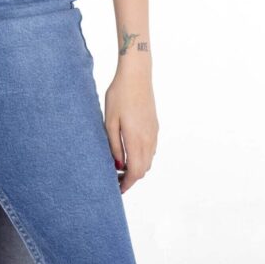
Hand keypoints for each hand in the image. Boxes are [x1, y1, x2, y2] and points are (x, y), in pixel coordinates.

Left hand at [104, 69, 158, 193]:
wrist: (137, 75)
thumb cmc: (119, 95)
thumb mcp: (110, 120)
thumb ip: (114, 145)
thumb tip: (118, 165)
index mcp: (137, 139)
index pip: (135, 172)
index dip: (127, 184)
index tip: (117, 189)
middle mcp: (149, 139)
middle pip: (144, 169)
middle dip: (131, 178)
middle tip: (115, 178)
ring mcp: (154, 132)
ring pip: (148, 159)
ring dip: (137, 167)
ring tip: (120, 165)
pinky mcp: (155, 125)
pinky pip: (151, 148)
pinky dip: (142, 156)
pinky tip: (129, 149)